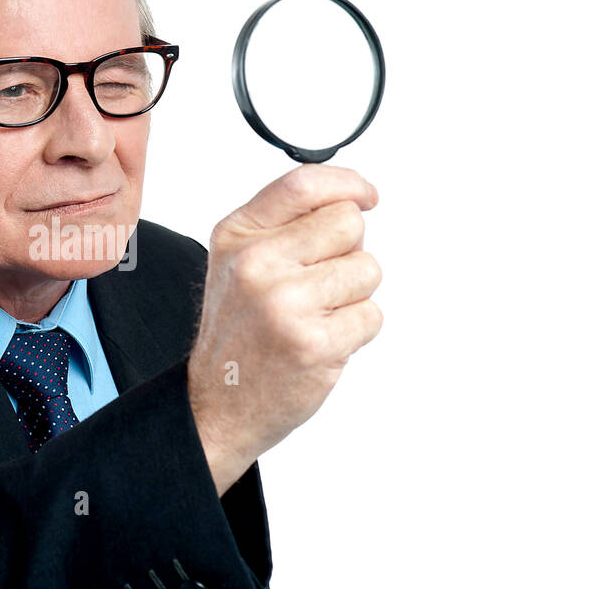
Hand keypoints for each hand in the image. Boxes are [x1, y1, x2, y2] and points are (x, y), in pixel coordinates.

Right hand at [188, 164, 382, 495]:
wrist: (218, 404)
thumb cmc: (237, 334)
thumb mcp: (238, 263)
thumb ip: (283, 225)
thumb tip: (349, 199)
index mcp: (237, 237)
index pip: (303, 184)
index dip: (346, 183)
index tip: (366, 195)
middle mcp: (257, 263)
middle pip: (348, 223)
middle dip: (347, 252)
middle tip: (317, 285)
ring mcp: (285, 303)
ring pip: (367, 269)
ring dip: (353, 295)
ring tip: (315, 316)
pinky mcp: (315, 342)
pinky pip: (371, 314)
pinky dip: (355, 331)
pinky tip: (321, 340)